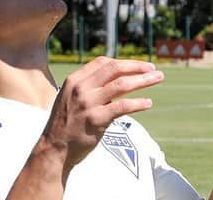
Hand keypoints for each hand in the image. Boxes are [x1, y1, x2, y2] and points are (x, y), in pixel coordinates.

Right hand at [41, 56, 163, 171]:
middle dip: (137, 66)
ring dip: (143, 81)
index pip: (103, 62)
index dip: (124, 62)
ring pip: (122, 85)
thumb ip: (90, 87)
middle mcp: (81, 88)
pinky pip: (123, 107)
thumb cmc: (66, 124)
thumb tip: (119, 81)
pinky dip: (138, 103)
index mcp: (75, 80)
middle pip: (114, 69)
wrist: (53, 149)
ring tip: (158, 79)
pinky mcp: (97, 120)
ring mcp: (88, 104)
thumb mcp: (70, 98)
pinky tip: (148, 103)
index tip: (139, 66)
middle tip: (153, 69)